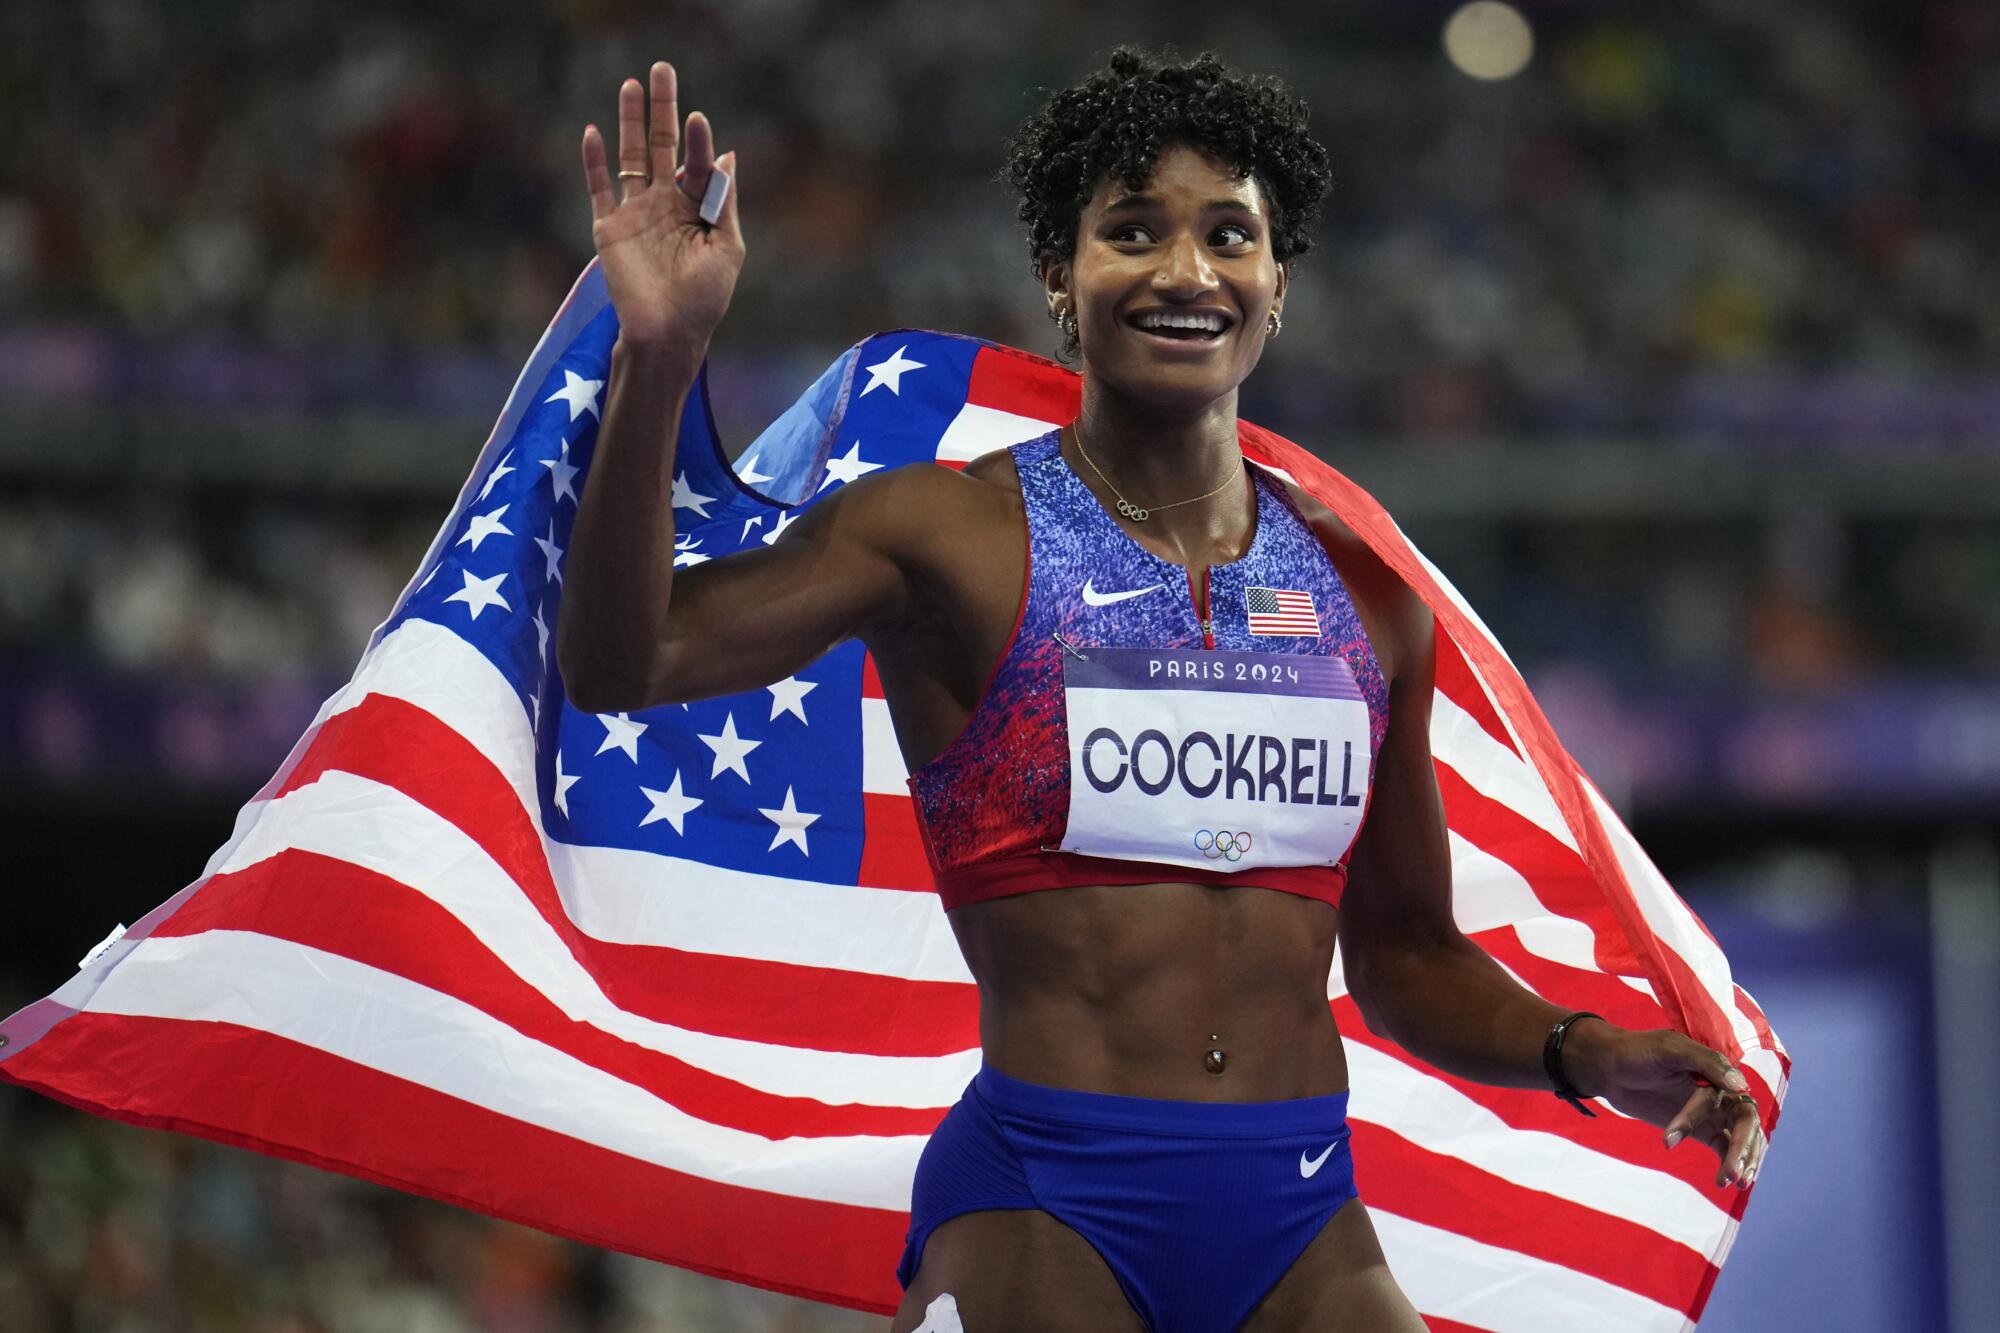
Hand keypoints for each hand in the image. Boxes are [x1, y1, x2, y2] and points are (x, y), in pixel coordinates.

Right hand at [581, 61, 744, 352]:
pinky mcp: (609, 227)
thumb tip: (727, 154)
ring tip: (632, 83)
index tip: (698, 120)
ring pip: (630, 156)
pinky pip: (599, 187)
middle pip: (661, 144)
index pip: (697, 162)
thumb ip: (724, 201)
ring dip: (630, 121)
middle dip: (663, 108)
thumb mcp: (727, 248)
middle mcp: (666, 203)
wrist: (669, 334)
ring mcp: (636, 212)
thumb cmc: (705, 298)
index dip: (698, 142)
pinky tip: (593, 131)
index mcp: (697, 208)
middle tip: (663, 69)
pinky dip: (595, 161)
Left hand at [1565, 1019, 1766, 1190]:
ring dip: (1741, 1160)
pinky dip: (1727, 1162)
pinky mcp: (1701, 1128)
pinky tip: (1723, 1181)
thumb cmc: (1638, 1052)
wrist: (1611, 1067)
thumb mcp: (1668, 1049)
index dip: (1704, 1116)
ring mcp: (1711, 1112)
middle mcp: (1721, 1092)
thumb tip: (1741, 1085)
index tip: (1673, 1137)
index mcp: (1718, 1069)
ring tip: (1729, 1181)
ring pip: (1740, 1138)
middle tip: (1731, 1173)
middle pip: (1746, 1122)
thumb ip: (1705, 1062)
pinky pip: (1724, 1147)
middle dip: (1742, 1148)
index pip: (1729, 1097)